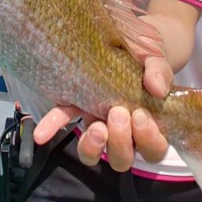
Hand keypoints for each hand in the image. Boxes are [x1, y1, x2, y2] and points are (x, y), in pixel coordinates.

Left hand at [34, 53, 172, 170]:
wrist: (126, 42)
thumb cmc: (146, 59)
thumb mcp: (156, 59)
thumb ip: (160, 71)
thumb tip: (157, 88)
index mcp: (148, 125)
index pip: (154, 149)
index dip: (149, 139)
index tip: (140, 115)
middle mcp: (123, 133)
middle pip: (122, 159)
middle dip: (120, 141)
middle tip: (117, 113)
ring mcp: (98, 123)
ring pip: (93, 153)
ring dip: (93, 145)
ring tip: (95, 128)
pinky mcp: (77, 108)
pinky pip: (64, 120)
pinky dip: (53, 127)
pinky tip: (42, 133)